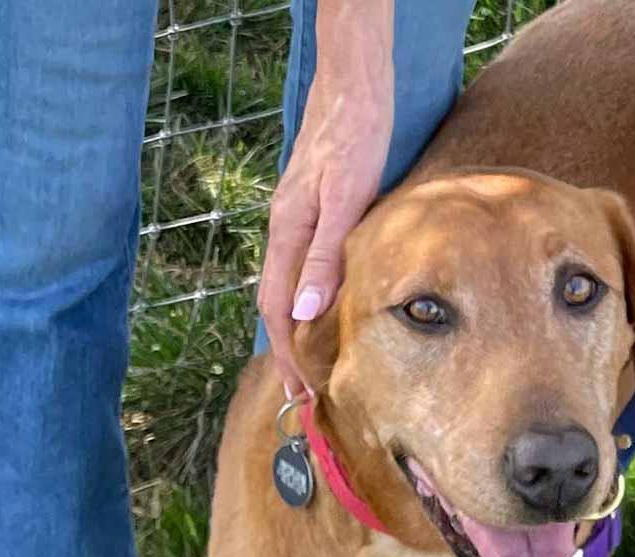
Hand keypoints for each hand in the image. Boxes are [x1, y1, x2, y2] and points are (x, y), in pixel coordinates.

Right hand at [258, 0, 393, 398]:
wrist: (355, 83)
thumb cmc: (356, 135)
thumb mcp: (345, 199)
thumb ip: (324, 257)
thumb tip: (304, 315)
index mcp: (289, 234)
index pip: (279, 311)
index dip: (289, 356)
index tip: (302, 393)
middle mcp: (285, 231)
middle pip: (277, 306)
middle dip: (289, 353)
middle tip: (305, 396)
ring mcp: (296, 221)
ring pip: (288, 289)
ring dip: (296, 332)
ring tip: (311, 366)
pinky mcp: (312, 212)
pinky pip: (301, 270)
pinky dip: (306, 302)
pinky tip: (322, 312)